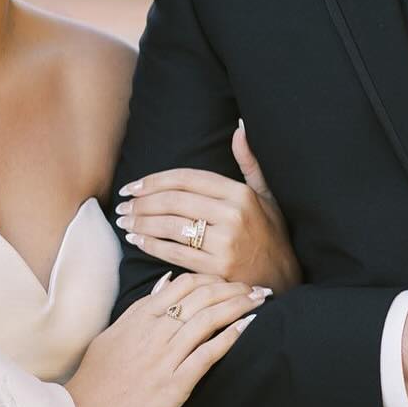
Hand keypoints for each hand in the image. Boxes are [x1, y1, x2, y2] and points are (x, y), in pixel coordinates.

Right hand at [64, 271, 265, 406]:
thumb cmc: (97, 374)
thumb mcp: (114, 331)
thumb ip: (142, 307)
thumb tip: (167, 283)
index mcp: (141, 317)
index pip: (184, 284)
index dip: (212, 278)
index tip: (228, 280)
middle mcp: (156, 332)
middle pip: (203, 298)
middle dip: (233, 288)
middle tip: (254, 286)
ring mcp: (166, 357)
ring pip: (209, 320)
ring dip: (238, 307)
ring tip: (258, 300)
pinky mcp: (175, 383)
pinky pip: (208, 354)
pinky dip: (230, 338)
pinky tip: (247, 327)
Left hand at [115, 122, 301, 294]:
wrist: (284, 279)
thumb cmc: (270, 234)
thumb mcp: (266, 195)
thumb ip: (249, 162)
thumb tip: (239, 128)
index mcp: (239, 193)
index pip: (187, 178)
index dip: (154, 180)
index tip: (133, 186)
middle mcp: (232, 215)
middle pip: (173, 201)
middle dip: (141, 202)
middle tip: (122, 205)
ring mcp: (225, 243)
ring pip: (170, 226)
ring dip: (141, 223)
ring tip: (125, 222)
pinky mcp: (217, 268)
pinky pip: (174, 253)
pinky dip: (151, 246)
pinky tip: (138, 241)